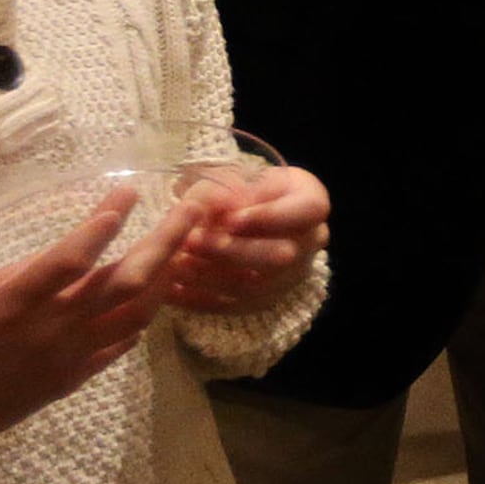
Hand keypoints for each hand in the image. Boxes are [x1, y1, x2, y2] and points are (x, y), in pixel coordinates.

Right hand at [0, 171, 181, 465]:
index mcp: (2, 310)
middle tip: (195, 204)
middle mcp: (44, 335)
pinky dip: (143, 316)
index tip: (129, 191)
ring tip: (187, 237)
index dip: (100, 226)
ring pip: (132, 315)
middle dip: (165, 241)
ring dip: (165, 274)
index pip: (65, 263)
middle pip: (121, 284)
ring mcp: (61, 361)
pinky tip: (158, 292)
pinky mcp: (65, 381)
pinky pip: (118, 346)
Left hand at [167, 164, 329, 315]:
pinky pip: (235, 306)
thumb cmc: (239, 189)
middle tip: (192, 242)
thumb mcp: (231, 177)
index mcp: (311, 202)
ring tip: (176, 263)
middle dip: (233, 250)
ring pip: (256, 286)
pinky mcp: (265, 300)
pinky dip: (200, 300)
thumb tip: (210, 210)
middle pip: (281, 255)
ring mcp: (290, 277)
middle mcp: (310, 243)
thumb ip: (222, 191)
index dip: (269, 217)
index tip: (230, 219)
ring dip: (212, 277)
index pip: (307, 210)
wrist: (241, 215)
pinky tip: (172, 290)